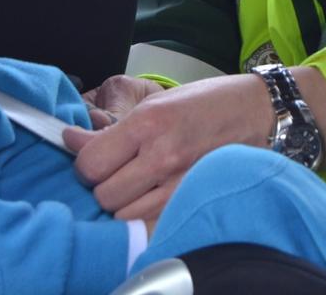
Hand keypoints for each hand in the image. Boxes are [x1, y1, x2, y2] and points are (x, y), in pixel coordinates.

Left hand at [63, 73, 272, 221]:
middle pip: (105, 195)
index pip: (90, 163)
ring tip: (136, 184)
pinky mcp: (194, 199)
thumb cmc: (205, 102)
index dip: (84, 164)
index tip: (92, 158)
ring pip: (125, 215)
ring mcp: (181, 182)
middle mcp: (163, 155)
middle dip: (102, 185)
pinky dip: (145, 215)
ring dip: (123, 203)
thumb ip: (111, 128)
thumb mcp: (155, 102)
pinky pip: (152, 222)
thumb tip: (70, 139)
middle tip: (115, 172)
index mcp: (148, 123)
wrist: (255, 111)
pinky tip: (151, 197)